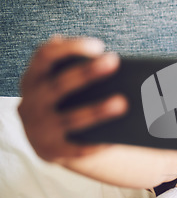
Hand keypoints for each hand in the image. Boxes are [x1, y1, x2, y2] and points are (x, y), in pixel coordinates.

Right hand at [18, 35, 124, 162]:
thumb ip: (72, 64)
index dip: (70, 48)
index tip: (99, 45)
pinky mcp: (52, 152)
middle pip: (60, 84)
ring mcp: (39, 129)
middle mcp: (31, 102)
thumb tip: (104, 55)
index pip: (45, 56)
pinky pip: (77, 148)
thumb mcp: (58, 81)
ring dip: (97, 110)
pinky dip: (97, 144)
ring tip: (124, 102)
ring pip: (71, 118)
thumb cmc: (65, 100)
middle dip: (87, 72)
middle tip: (115, 61)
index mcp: (33, 78)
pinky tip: (117, 138)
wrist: (47, 139)